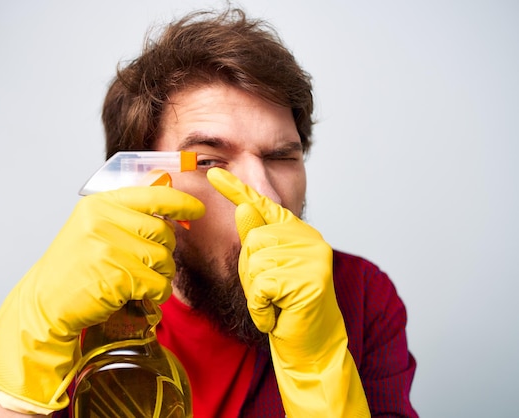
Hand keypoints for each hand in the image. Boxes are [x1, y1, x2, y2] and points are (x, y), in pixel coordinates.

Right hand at [0, 186, 204, 412]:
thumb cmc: (74, 267)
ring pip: (162, 258)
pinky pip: (156, 283)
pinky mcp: (115, 276)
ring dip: (163, 274)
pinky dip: (158, 293)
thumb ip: (126, 213)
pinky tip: (146, 295)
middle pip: (162, 231)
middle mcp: (103, 221)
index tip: (197, 209)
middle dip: (167, 250)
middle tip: (155, 264)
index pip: (153, 195)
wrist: (45, 302)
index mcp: (100, 204)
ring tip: (147, 281)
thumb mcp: (93, 228)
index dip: (181, 202)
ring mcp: (108, 248)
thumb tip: (168, 201)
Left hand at [207, 168, 368, 416]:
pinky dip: (262, 306)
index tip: (213, 173)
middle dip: (251, 270)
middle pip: (253, 238)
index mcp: (294, 230)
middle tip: (270, 290)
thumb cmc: (283, 303)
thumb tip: (242, 208)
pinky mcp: (312, 280)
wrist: (310, 343)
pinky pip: (263, 286)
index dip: (235, 188)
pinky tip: (276, 313)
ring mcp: (313, 257)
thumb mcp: (261, 267)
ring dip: (257, 290)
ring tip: (275, 301)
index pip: (261, 204)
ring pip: (257, 262)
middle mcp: (308, 237)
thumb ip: (254, 238)